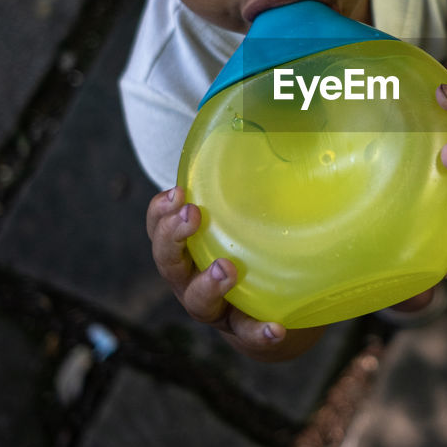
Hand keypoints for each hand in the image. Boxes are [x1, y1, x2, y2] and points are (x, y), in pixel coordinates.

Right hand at [146, 188, 323, 360]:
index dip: (160, 213)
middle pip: (169, 264)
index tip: (177, 192)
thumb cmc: (264, 249)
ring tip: (226, 269)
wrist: (286, 313)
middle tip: (192, 215)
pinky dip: (260, 332)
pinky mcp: (247, 334)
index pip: (160, 228)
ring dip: (208, 284)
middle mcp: (193, 280)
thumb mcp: (256, 212)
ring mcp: (218, 311)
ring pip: (198, 303)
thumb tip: (280, 110)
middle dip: (173, 238)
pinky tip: (277, 327)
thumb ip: (259, 174)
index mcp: (189, 249)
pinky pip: (249, 336)